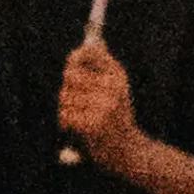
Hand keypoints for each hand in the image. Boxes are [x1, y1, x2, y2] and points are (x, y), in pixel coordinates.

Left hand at [56, 35, 140, 169]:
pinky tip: (79, 130)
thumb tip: (94, 41)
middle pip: (70, 75)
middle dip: (67, 89)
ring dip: (66, 110)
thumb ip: (103, 66)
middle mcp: (113, 87)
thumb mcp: (116, 89)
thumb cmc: (117, 118)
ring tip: (82, 118)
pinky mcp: (93, 124)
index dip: (76, 57)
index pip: (90, 52)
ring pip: (65, 97)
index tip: (72, 63)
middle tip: (74, 101)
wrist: (129, 152)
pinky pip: (65, 115)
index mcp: (118, 76)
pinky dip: (66, 123)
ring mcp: (104, 106)